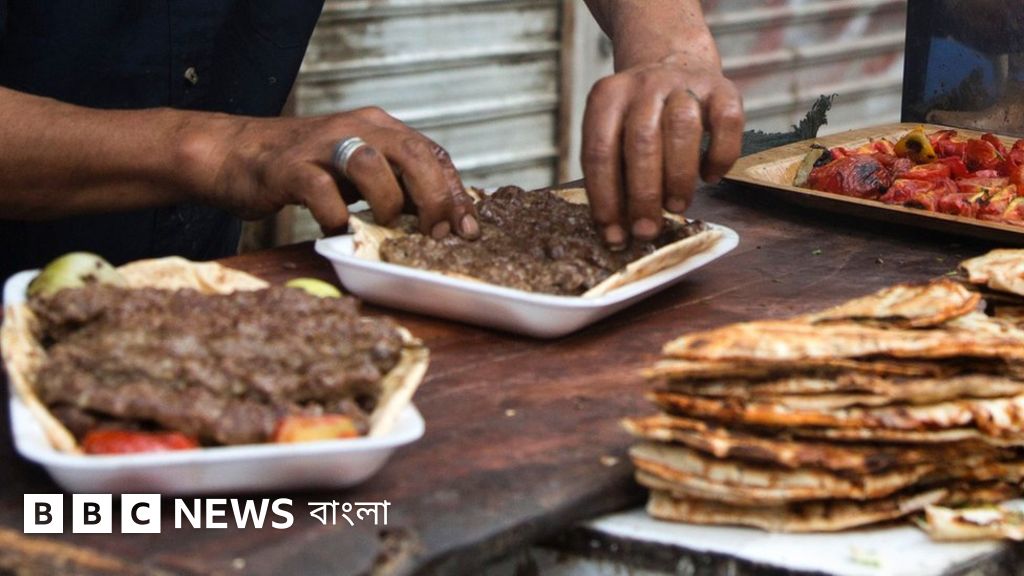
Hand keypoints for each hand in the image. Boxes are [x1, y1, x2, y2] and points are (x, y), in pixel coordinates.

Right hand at [182, 107, 479, 237]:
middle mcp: (356, 127)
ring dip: (387, 203)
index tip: (467, 229)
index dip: (454, 193)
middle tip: (439, 236)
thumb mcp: (358, 172)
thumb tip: (442, 219)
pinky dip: (336, 218)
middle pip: (412, 154)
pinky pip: (322, 193)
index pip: (432, 153)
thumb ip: (396, 186)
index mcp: (380, 127)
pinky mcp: (289, 168)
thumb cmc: (305, 170)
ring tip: (384, 227)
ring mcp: (322, 146)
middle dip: (434, 199)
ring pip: (371, 165)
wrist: (236, 155)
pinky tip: (338, 232)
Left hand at [581, 53, 743, 246]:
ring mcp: (684, 83)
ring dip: (679, 177)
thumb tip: (617, 231)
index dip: (606, 198)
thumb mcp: (614, 133)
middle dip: (643, 195)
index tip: (614, 235)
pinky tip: (710, 177)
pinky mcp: (722, 88)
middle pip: (642, 142)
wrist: (672, 62)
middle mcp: (644, 85)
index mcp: (607, 97)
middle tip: (647, 231)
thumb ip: (614, 173)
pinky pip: (728, 121)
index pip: (599, 151)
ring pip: (683, 128)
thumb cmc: (638, 117)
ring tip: (676, 208)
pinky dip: (720, 155)